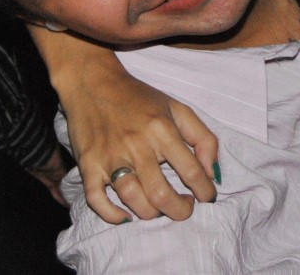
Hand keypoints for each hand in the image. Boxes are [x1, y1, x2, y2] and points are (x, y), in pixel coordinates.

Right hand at [30, 26, 219, 223]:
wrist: (93, 83)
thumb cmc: (139, 98)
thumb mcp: (177, 108)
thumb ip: (202, 138)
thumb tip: (212, 173)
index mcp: (162, 129)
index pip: (191, 171)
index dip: (204, 191)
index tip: (207, 197)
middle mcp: (137, 145)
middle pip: (161, 194)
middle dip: (179, 210)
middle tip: (184, 208)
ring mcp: (110, 156)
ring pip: (132, 199)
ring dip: (151, 213)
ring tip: (159, 208)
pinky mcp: (88, 164)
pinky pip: (96, 200)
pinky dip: (111, 215)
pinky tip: (126, 216)